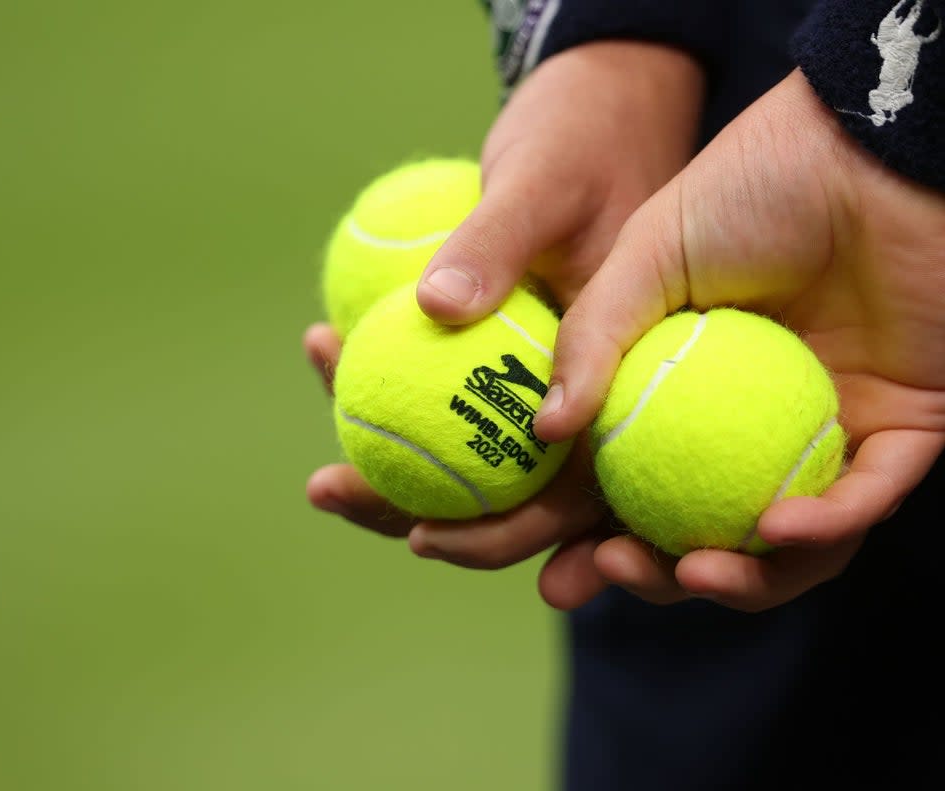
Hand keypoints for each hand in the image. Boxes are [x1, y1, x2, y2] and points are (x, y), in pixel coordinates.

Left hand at [306, 41, 705, 607]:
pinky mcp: (506, 347)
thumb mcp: (545, 177)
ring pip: (470, 450)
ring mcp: (544, 373)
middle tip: (328, 486)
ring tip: (319, 459)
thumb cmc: (586, 132)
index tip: (417, 536)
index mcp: (625, 384)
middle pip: (509, 493)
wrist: (602, 99)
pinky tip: (328, 349)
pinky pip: (446, 386)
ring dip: (396, 463)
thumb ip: (499, 243)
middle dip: (416, 511)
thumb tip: (436, 312)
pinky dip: (391, 383)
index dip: (499, 535)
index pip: (568, 494)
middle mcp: (587, 395)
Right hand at [533, 69, 944, 612]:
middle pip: (714, 533)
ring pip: (795, 546)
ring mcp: (833, 432)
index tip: (556, 573)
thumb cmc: (751, 186)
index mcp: (699, 393)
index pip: (645, 487)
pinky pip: (867, 499)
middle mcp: (763, 426)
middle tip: (617, 572)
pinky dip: (823, 528)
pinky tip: (774, 527)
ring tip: (695, 571)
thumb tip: (545, 430)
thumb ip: (591, 338)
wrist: (868, 145)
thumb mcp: (643, 255)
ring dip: (747, 580)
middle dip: (664, 577)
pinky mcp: (908, 431)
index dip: (601, 541)